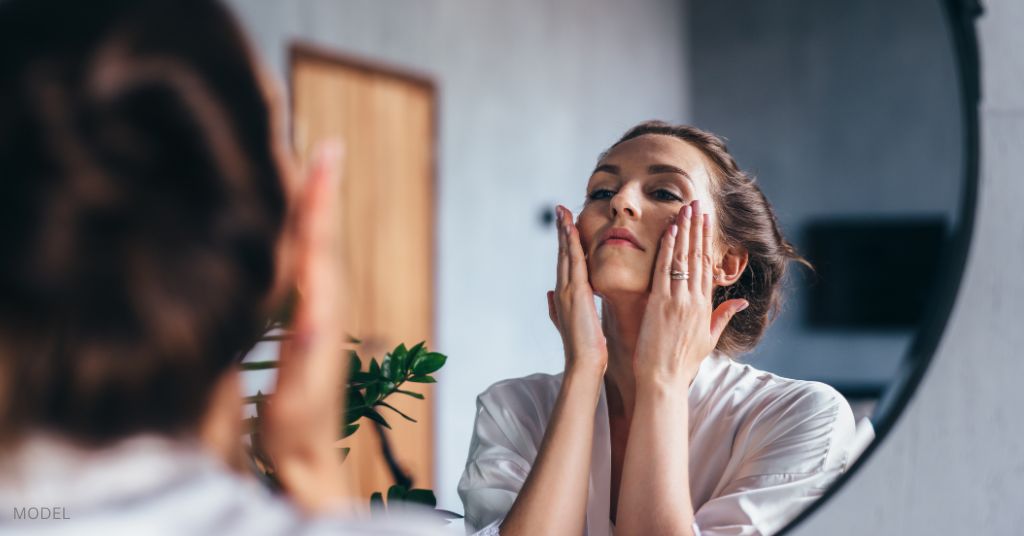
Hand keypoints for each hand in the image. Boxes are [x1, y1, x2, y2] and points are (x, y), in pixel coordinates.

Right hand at [261, 141, 350, 511]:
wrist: (308, 457)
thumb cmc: (298, 427)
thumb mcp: (299, 389)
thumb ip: (306, 349)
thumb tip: (313, 311)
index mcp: (322, 310)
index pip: (320, 241)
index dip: (320, 197)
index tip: (326, 152)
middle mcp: (327, 304)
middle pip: (322, 234)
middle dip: (319, 187)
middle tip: (318, 142)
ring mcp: (319, 311)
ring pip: (317, 246)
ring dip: (313, 205)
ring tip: (308, 166)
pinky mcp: (308, 321)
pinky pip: (308, 265)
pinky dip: (304, 235)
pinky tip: (294, 226)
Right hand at [546, 205, 607, 376]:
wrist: (585, 363)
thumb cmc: (584, 347)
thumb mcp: (570, 323)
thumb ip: (557, 308)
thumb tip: (549, 294)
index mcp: (563, 296)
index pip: (564, 263)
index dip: (564, 243)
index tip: (564, 225)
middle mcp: (561, 290)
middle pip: (561, 254)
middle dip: (561, 230)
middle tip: (560, 208)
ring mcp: (566, 290)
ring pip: (565, 254)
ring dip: (564, 231)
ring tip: (563, 211)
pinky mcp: (575, 292)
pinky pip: (574, 262)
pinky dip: (572, 244)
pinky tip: (572, 229)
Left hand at [633, 200, 747, 385]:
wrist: (664, 379)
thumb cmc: (682, 363)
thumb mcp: (709, 339)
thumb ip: (724, 316)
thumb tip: (741, 301)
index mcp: (706, 307)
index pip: (707, 266)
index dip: (707, 241)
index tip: (706, 221)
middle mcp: (694, 300)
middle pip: (698, 256)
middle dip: (698, 228)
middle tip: (698, 204)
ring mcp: (678, 300)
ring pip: (683, 258)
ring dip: (685, 231)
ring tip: (685, 208)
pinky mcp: (660, 303)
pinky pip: (665, 270)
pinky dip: (668, 249)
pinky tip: (671, 230)